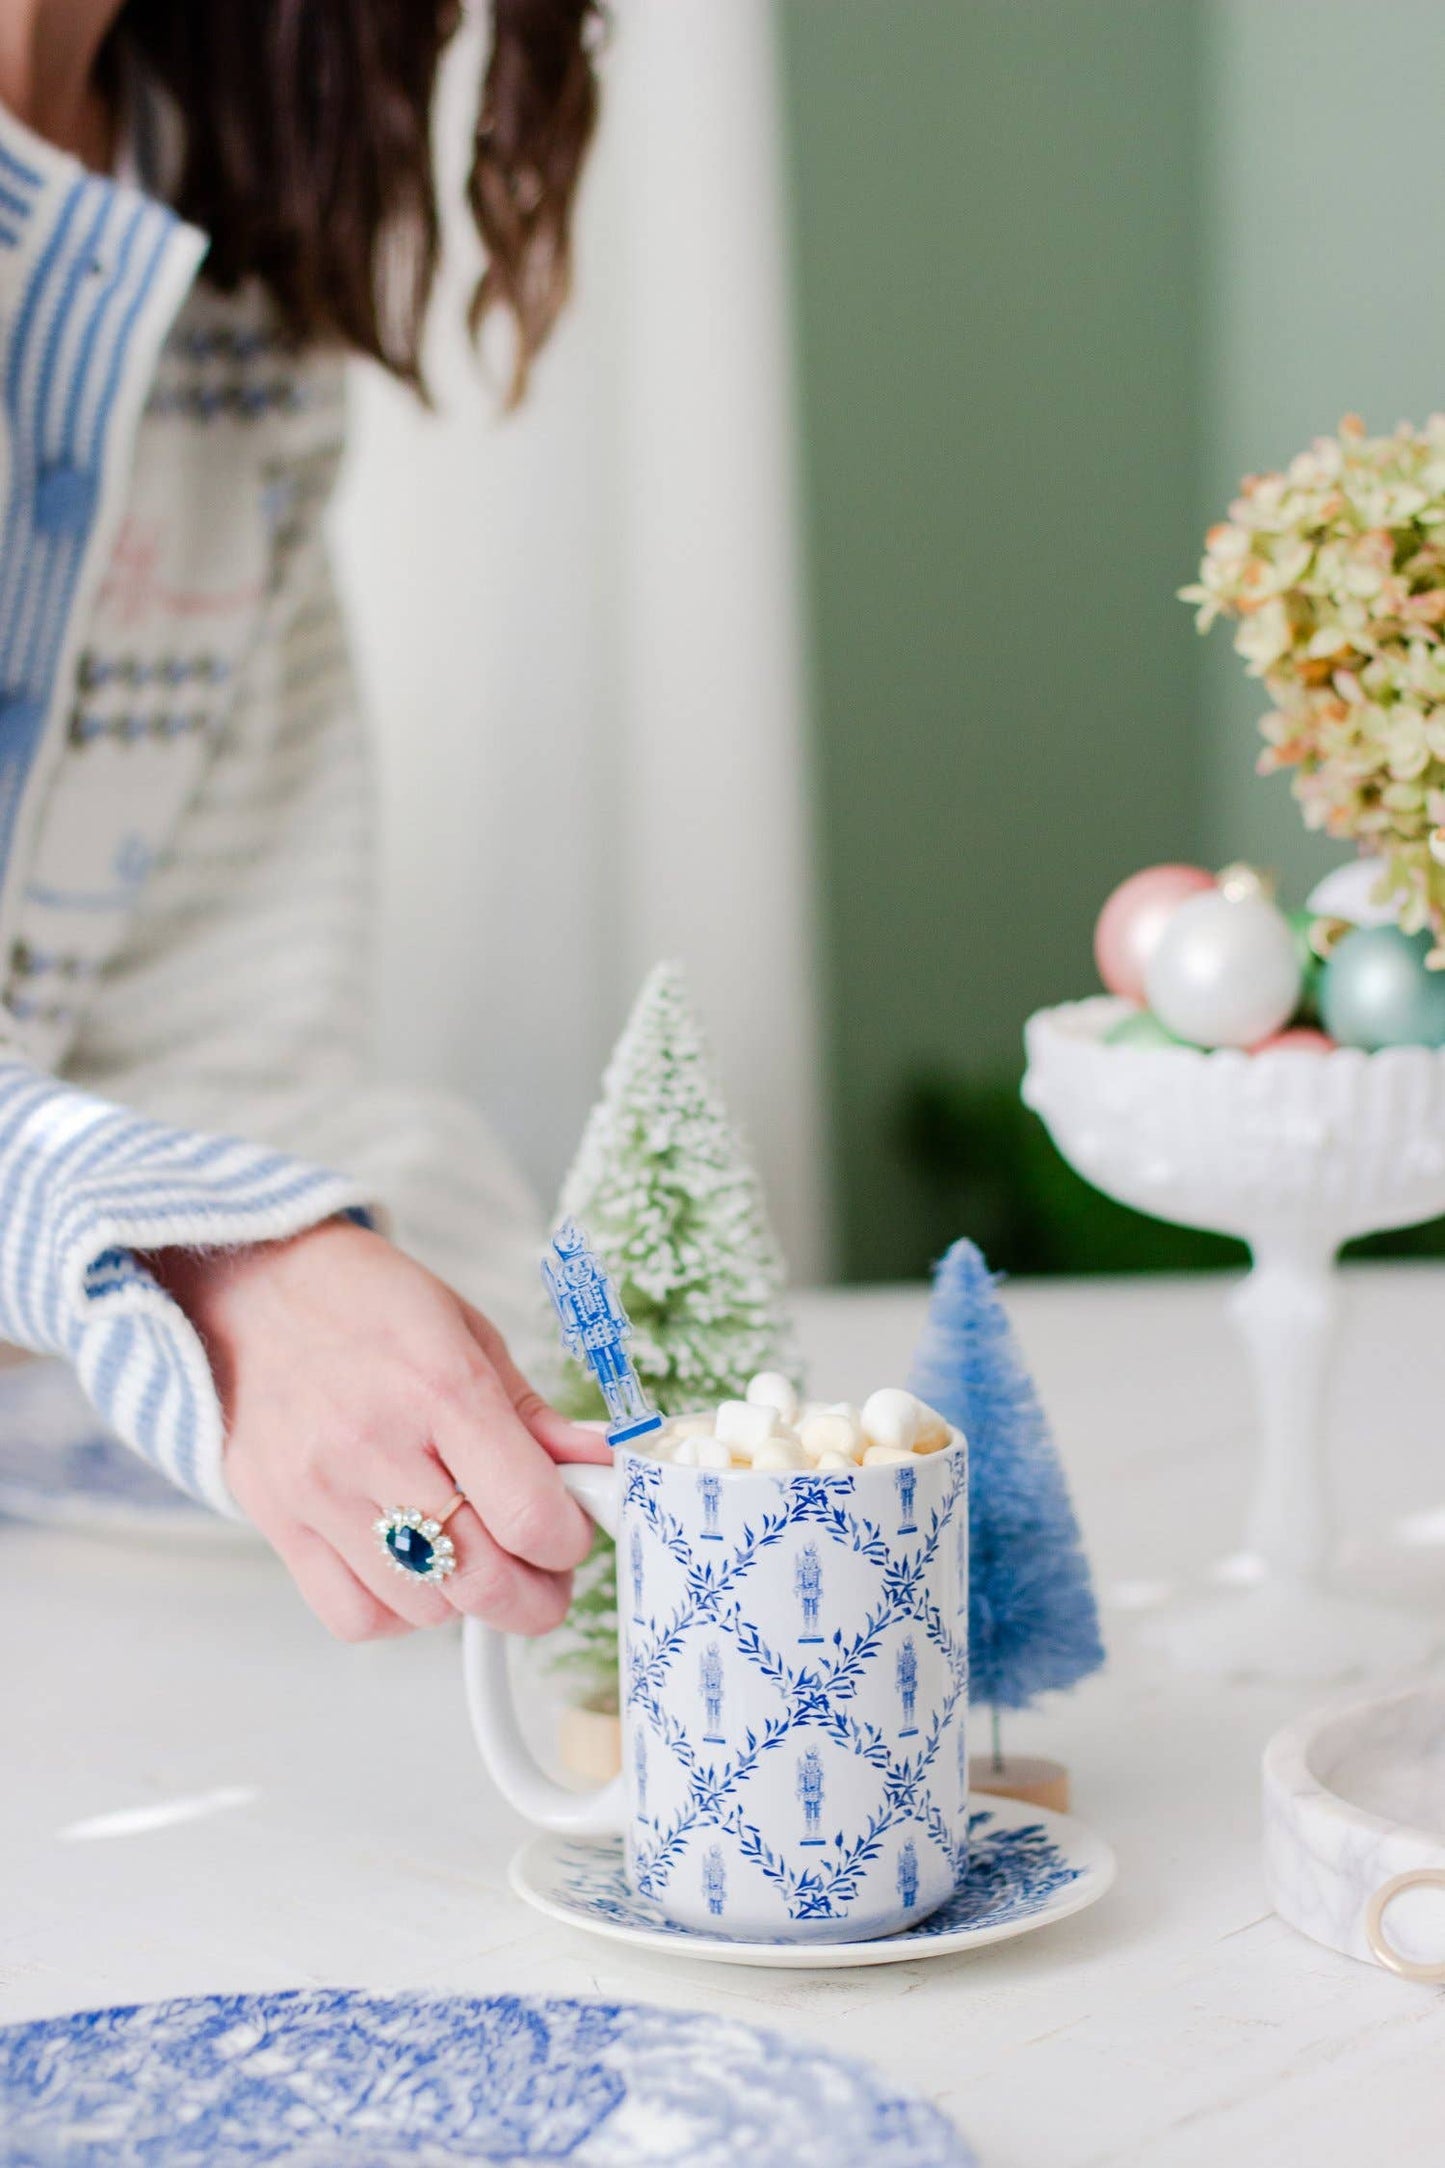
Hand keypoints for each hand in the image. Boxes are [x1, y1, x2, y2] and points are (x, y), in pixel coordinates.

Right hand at [146, 1221, 609, 1641]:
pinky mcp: (278, 1522)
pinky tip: (412, 1571)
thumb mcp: (469, 1334)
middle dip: (537, 1597)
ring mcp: (320, 1490)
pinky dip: (399, 1613)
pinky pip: (354, 1617)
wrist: (254, 1290)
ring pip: (424, 1607)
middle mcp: (377, 1443)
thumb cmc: (368, 1305)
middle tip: (546, 1576)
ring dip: (465, 1600)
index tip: (573, 1533)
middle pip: (482, 1578)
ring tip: (471, 1555)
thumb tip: (599, 1466)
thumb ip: (534, 1414)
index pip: (529, 1512)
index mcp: (441, 1385)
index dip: (570, 1541)